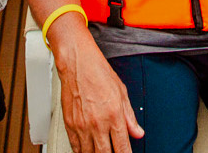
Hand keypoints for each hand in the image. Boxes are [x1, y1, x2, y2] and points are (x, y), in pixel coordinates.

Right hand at [56, 38, 143, 152]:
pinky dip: (82, 152)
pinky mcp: (70, 124)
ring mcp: (82, 125)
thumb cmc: (99, 73)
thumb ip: (130, 117)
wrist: (77, 63)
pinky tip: (88, 151)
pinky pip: (75, 147)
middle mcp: (98, 123)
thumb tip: (137, 133)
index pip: (122, 148)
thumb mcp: (122, 93)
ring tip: (101, 152)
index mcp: (114, 115)